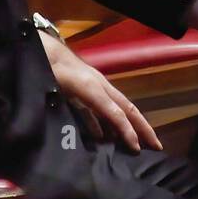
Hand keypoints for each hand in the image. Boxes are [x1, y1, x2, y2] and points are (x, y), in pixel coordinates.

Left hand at [39, 31, 160, 152]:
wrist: (40, 49)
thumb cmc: (45, 66)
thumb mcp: (53, 86)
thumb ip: (62, 106)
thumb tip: (80, 129)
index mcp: (92, 87)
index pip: (116, 112)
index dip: (127, 132)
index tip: (137, 149)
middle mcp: (98, 86)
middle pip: (126, 108)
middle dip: (142, 127)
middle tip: (157, 146)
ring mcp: (93, 87)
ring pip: (117, 109)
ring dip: (128, 126)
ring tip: (137, 145)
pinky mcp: (84, 90)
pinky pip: (100, 109)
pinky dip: (106, 124)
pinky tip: (105, 138)